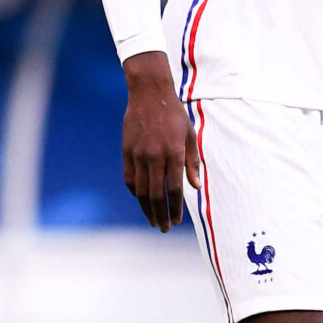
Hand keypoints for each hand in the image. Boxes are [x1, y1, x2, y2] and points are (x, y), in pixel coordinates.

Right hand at [120, 53, 197, 231]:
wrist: (149, 93)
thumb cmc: (174, 114)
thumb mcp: (190, 135)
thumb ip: (192, 162)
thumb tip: (195, 186)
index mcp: (174, 153)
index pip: (174, 189)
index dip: (175, 209)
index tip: (177, 221)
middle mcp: (155, 157)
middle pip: (157, 195)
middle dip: (161, 215)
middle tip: (164, 228)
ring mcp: (139, 155)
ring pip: (141, 190)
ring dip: (147, 209)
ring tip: (153, 221)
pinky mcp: (127, 152)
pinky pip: (130, 179)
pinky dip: (135, 192)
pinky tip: (141, 200)